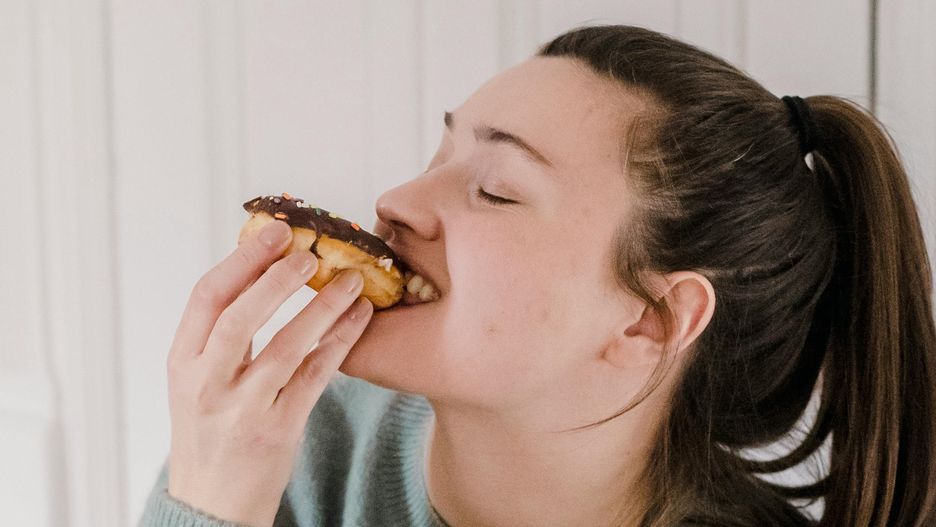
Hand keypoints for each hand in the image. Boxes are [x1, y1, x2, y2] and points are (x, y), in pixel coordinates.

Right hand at [165, 220, 372, 526]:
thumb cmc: (209, 432)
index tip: (275, 232)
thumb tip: (260, 267)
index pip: (206, 298)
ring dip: (322, 307)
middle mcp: (206, 386)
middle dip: (276, 278)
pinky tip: (359, 318)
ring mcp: (242, 411)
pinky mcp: (279, 430)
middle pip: (239, 318)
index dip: (242, 260)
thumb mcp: (196, 380)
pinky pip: (315, 376)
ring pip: (285, 347)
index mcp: (182, 363)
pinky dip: (340, 342)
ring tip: (351, 279)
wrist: (211, 503)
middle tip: (310, 251)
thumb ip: (219, 333)